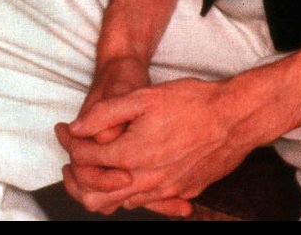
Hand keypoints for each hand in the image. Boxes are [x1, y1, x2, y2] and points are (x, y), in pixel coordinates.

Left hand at [57, 76, 256, 216]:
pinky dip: (133, 191)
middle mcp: (145, 179)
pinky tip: (135, 173)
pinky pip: (148, 201)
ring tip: (99, 167)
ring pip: (121, 203)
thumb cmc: (192, 102)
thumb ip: (106, 113)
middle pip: (94, 195)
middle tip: (71, 164)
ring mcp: (164, 190)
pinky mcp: (182, 192)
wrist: (235, 117)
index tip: (64, 130)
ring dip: (104, 187)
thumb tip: (76, 128)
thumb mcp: (145, 96)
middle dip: (76, 180)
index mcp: (131, 154)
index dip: (69, 142)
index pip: (85, 159)